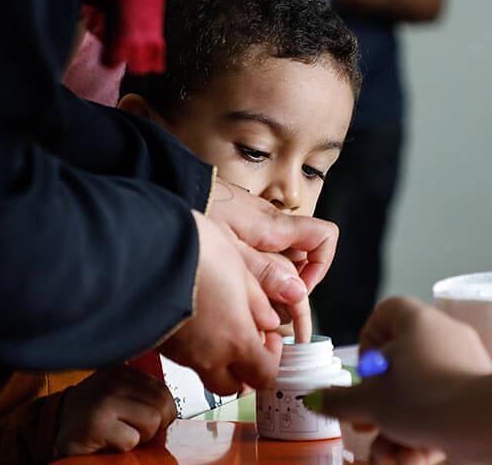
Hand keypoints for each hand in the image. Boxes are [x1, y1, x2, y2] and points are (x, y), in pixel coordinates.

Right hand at [56, 366, 176, 455]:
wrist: (56, 428)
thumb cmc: (92, 416)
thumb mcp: (120, 396)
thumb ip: (145, 396)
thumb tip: (172, 412)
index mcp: (123, 371)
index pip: (165, 392)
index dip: (162, 414)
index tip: (144, 421)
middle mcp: (114, 380)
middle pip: (162, 406)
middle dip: (153, 427)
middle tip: (131, 431)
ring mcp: (104, 399)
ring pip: (152, 422)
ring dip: (139, 437)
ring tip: (118, 434)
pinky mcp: (96, 423)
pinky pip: (131, 440)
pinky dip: (122, 448)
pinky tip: (106, 441)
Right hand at [158, 211, 283, 395]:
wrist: (139, 248)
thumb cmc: (193, 251)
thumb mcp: (238, 267)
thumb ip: (256, 301)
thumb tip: (268, 321)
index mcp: (235, 339)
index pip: (264, 375)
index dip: (273, 360)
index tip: (272, 339)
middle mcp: (206, 355)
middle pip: (232, 385)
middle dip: (244, 369)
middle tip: (248, 340)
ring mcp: (178, 352)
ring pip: (204, 371)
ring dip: (217, 358)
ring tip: (219, 324)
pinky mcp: (155, 342)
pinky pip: (181, 355)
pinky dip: (192, 346)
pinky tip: (194, 317)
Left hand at [206, 178, 335, 336]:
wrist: (167, 180)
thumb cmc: (195, 209)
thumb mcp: (228, 251)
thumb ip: (263, 273)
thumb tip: (297, 292)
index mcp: (274, 227)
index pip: (324, 237)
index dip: (320, 265)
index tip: (299, 289)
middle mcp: (270, 223)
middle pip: (302, 256)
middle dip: (293, 286)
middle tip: (273, 311)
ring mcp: (255, 223)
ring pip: (280, 256)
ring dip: (272, 282)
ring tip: (250, 303)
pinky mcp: (238, 225)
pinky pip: (259, 251)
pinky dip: (253, 272)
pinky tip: (233, 285)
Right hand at [313, 297, 491, 450]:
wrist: (484, 423)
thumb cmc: (423, 399)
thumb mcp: (368, 402)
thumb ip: (338, 400)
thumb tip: (314, 399)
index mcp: (416, 320)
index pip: (384, 314)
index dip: (366, 343)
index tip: (363, 374)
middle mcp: (443, 334)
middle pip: (400, 364)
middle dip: (379, 405)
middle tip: (366, 426)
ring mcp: (465, 362)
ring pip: (420, 394)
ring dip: (399, 429)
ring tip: (391, 457)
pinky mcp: (480, 391)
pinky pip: (444, 407)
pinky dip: (427, 433)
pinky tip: (416, 458)